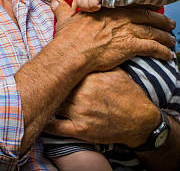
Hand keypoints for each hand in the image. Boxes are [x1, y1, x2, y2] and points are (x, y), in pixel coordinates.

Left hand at [44, 68, 158, 146]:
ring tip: (38, 96)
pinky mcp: (80, 130)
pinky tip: (40, 115)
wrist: (141, 120)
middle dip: (50, 84)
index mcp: (90, 77)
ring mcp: (80, 112)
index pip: (64, 70)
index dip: (56, 69)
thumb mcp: (116, 71)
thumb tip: (84, 48)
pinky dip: (45, 122)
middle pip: (57, 86)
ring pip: (54, 103)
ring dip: (47, 100)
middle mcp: (83, 94)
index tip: (47, 66)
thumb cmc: (128, 94)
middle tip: (39, 81)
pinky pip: (55, 127)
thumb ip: (99, 62)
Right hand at [51, 0, 174, 72]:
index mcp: (109, 10)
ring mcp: (127, 31)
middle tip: (171, 24)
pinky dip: (163, 52)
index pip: (132, 5)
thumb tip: (55, 2)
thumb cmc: (68, 38)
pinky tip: (169, 56)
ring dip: (165, 37)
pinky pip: (152, 48)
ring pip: (153, 32)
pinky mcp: (130, 47)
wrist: (72, 53)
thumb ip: (63, 9)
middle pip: (148, 17)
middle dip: (162, 21)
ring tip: (173, 41)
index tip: (153, 9)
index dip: (145, 7)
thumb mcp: (65, 19)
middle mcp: (121, 18)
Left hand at [72, 0, 101, 13]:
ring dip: (92, 8)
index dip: (74, 8)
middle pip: (80, 5)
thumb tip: (82, 7)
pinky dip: (97, 7)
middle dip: (86, 9)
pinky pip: (92, 6)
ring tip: (98, 4)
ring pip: (85, 6)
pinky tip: (100, 3)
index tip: (72, 14)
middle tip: (94, 6)